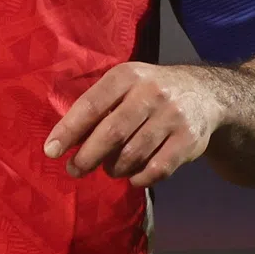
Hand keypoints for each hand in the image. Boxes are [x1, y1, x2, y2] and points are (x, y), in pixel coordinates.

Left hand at [42, 62, 226, 187]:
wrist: (203, 92)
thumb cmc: (149, 90)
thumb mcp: (125, 83)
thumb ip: (99, 104)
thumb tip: (66, 137)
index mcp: (127, 75)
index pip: (91, 104)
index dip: (69, 130)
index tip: (51, 150)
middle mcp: (150, 93)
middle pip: (112, 132)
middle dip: (87, 156)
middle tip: (73, 169)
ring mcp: (172, 116)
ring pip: (133, 153)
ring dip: (114, 168)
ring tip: (107, 169)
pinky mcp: (189, 140)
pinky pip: (158, 169)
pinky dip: (140, 178)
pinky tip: (132, 177)